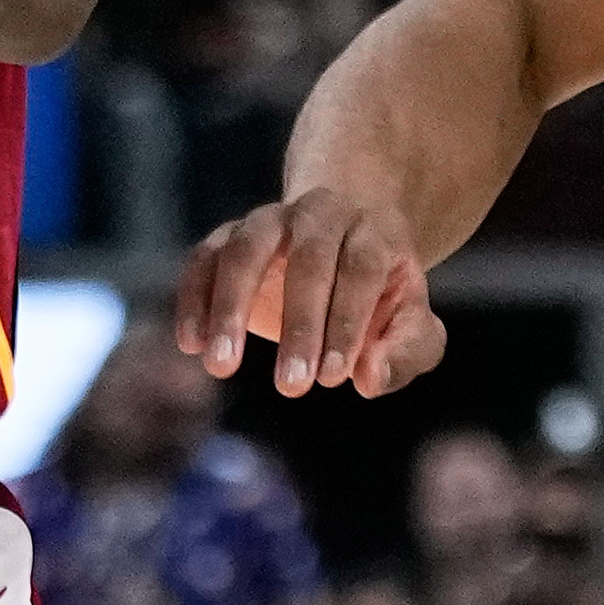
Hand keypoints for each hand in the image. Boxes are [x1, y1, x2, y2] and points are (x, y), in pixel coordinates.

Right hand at [180, 188, 444, 397]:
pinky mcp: (229, 237)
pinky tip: (192, 344)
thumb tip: (369, 379)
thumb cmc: (382, 296)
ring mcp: (270, 221)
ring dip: (230, 306)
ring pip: (245, 249)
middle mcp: (321, 216)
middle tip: (291, 388)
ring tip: (222, 366)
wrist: (344, 239)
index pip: (360, 272)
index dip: (346, 323)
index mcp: (373, 234)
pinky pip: (205, 258)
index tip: (333, 378)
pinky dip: (193, 298)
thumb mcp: (411, 325)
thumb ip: (404, 353)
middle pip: (309, 260)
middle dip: (299, 325)